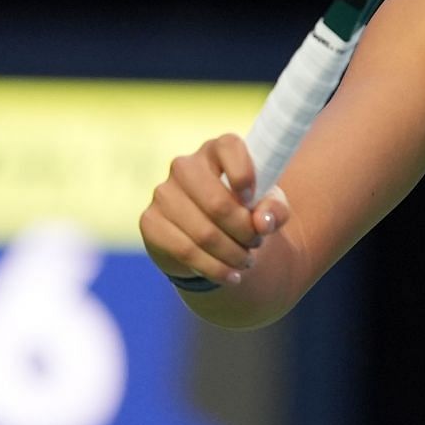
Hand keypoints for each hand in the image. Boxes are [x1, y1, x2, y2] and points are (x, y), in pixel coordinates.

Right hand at [139, 133, 290, 287]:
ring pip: (203, 232)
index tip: (253, 201)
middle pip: (217, 202)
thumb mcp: (269, 206)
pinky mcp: (150, 221)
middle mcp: (186, 165)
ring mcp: (163, 192)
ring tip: (246, 262)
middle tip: (257, 244)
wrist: (212, 236)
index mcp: (217, 149)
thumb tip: (262, 223)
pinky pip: (184, 250)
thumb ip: (275, 209)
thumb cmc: (245, 210)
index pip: (229, 148)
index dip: (245, 176)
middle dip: (244, 231)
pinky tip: (230, 276)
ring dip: (231, 254)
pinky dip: (213, 268)